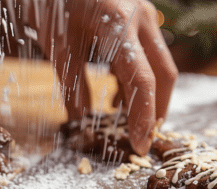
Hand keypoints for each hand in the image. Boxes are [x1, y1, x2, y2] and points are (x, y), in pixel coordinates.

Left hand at [39, 0, 177, 154]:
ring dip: (147, 94)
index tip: (140, 145)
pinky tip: (118, 95)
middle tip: (143, 137)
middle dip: (157, 109)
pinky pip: (147, 52)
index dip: (144, 117)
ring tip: (124, 119)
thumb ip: (72, 83)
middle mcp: (140, 17)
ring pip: (159, 63)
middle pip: (163, 73)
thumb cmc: (52, 0)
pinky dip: (137, 76)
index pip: (142, 80)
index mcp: (119, 24)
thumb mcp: (57, 43)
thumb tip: (80, 119)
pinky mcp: (139, 14)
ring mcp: (144, 13)